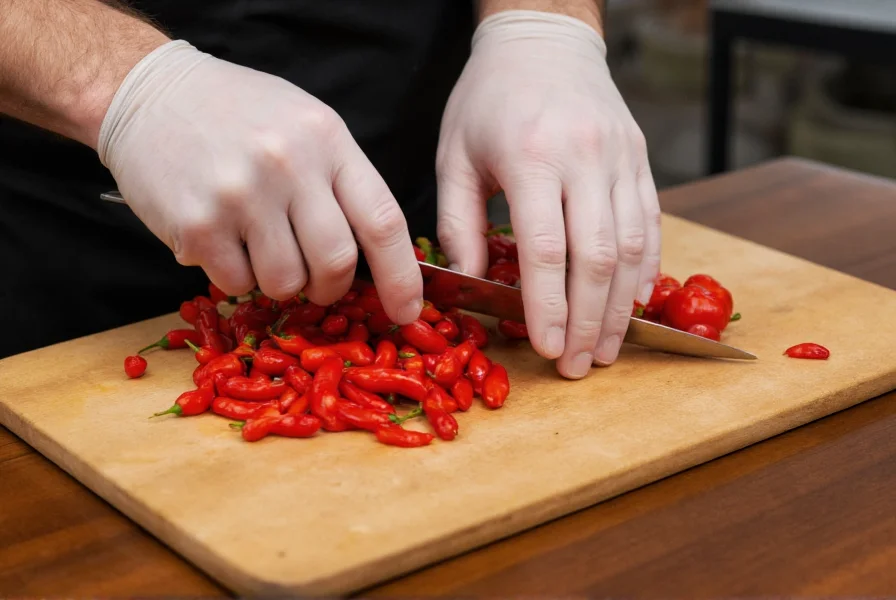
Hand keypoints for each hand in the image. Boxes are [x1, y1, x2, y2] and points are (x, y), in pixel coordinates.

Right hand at [98, 41, 422, 323]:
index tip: (407, 312)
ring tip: (258, 244)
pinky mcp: (198, 224)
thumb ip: (341, 182)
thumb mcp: (305, 125)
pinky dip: (235, 275)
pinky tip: (221, 237)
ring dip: (278, 280)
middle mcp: (289, 165)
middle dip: (331, 288)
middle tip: (317, 283)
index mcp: (327, 139)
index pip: (382, 220)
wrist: (149, 93)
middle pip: (336, 263)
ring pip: (285, 282)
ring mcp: (241, 196)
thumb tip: (375, 258)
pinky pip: (236, 283)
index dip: (401, 277)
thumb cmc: (237, 113)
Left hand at [435, 10, 660, 377]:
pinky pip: (651, 223)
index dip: (549, 307)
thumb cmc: (488, 99)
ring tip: (606, 349)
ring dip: (621, 307)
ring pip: (632, 246)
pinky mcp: (641, 158)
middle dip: (588, 320)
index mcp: (532, 155)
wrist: (543, 38)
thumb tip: (471, 284)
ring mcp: (621, 157)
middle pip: (597, 257)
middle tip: (578, 365)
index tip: (546, 348)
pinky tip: (632, 304)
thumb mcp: (454, 155)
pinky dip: (645, 269)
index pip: (546, 249)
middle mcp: (586, 156)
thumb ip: (459, 223)